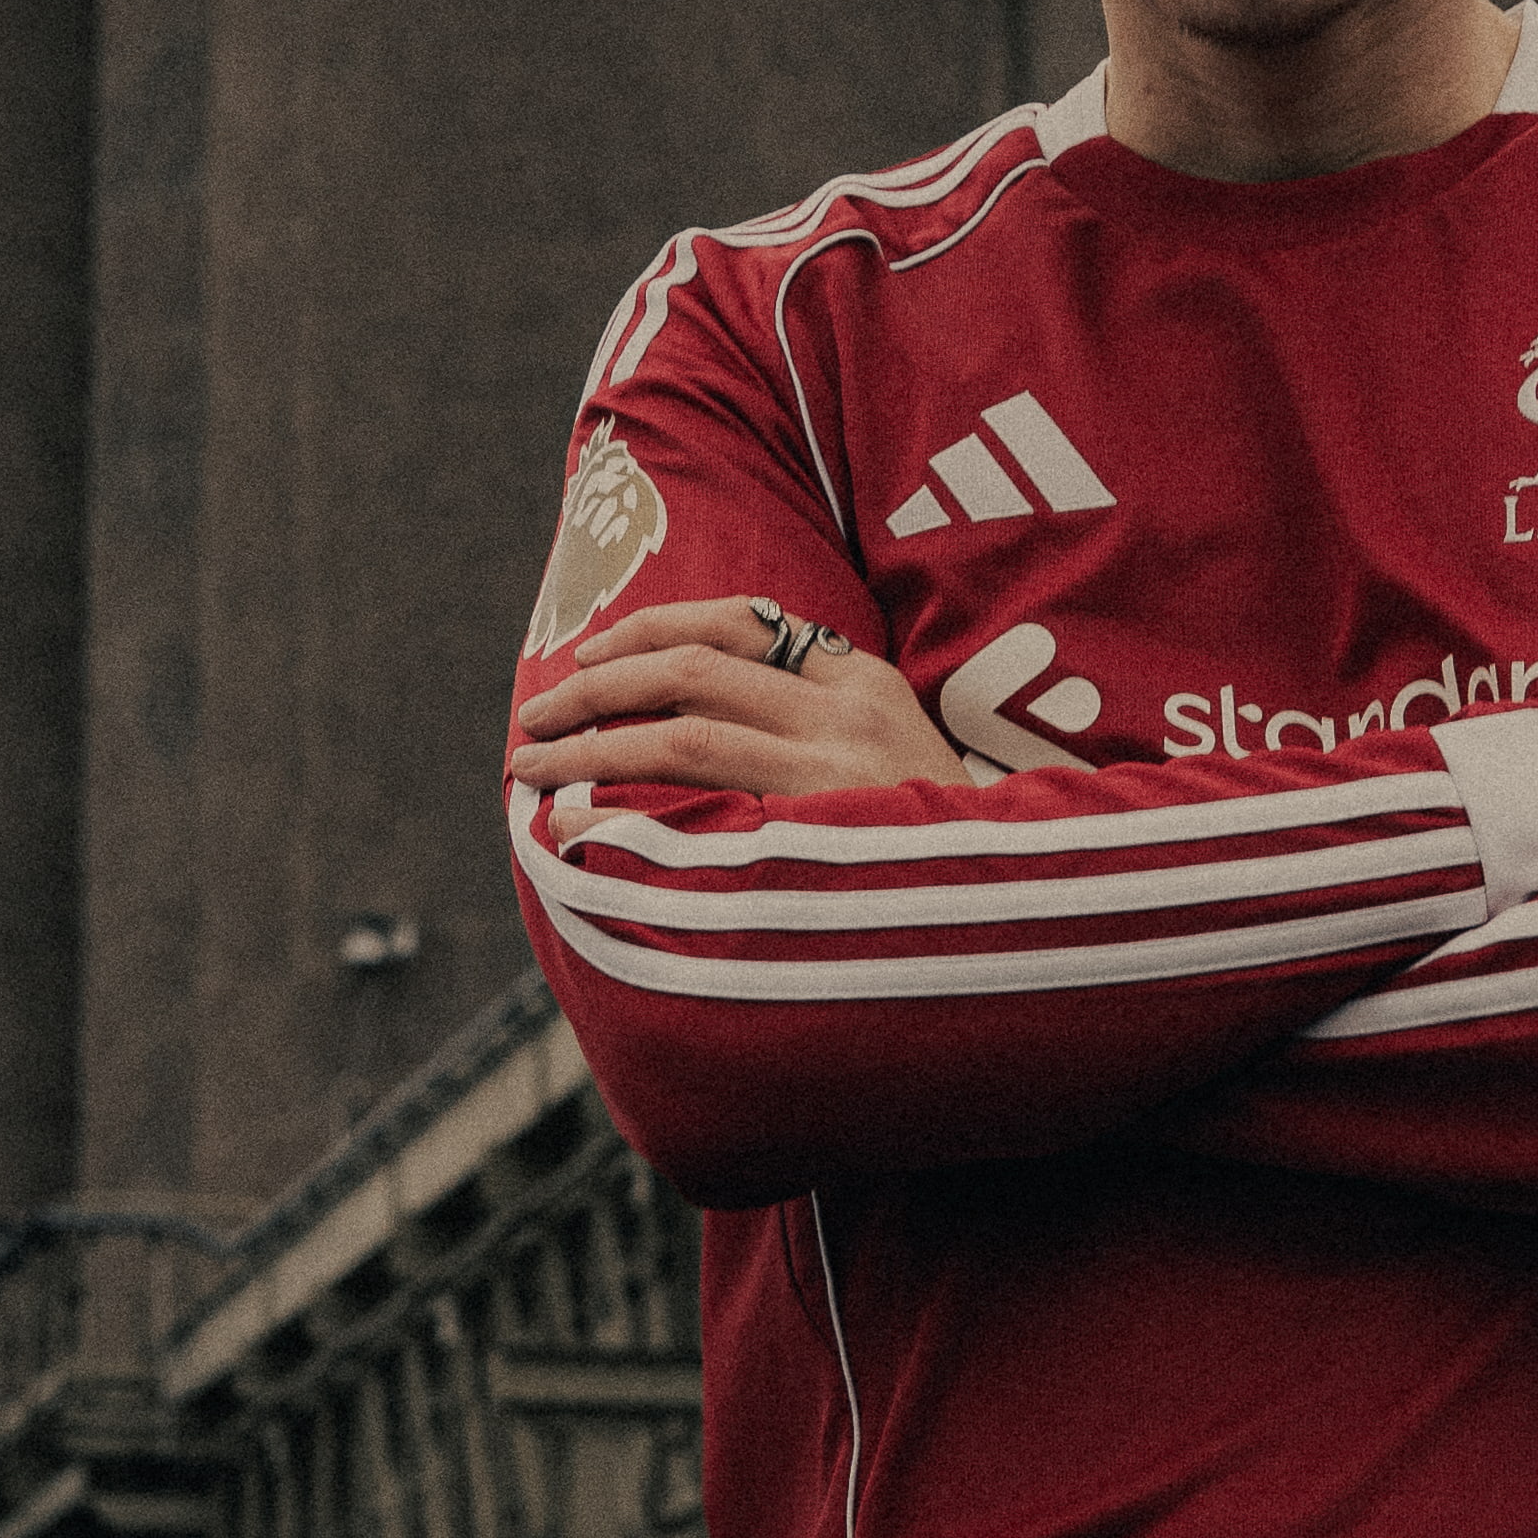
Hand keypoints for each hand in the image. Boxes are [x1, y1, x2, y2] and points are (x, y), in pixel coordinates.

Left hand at [513, 599, 972, 806]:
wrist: (1006, 918)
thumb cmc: (930, 843)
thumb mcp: (893, 754)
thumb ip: (813, 721)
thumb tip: (686, 713)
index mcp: (864, 683)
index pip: (741, 619)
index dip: (650, 628)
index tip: (589, 657)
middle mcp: (850, 718)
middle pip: (693, 674)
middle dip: (596, 691)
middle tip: (535, 721)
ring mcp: (836, 781)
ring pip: (681, 743)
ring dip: (589, 752)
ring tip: (531, 771)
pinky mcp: (815, 848)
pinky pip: (696, 821)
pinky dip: (622, 820)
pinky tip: (576, 830)